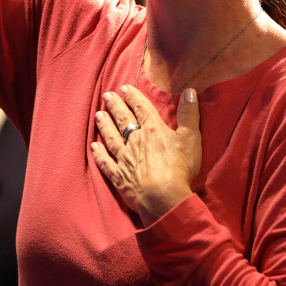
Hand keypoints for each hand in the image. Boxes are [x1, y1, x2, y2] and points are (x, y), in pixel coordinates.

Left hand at [92, 85, 199, 225]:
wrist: (162, 197)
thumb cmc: (179, 168)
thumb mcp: (191, 138)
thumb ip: (189, 114)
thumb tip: (189, 90)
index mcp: (152, 130)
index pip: (140, 108)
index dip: (132, 97)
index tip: (124, 88)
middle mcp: (134, 140)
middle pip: (122, 119)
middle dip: (115, 106)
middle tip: (107, 95)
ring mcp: (124, 158)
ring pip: (111, 137)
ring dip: (104, 125)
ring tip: (98, 114)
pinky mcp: (119, 176)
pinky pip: (106, 162)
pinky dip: (99, 154)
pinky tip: (94, 147)